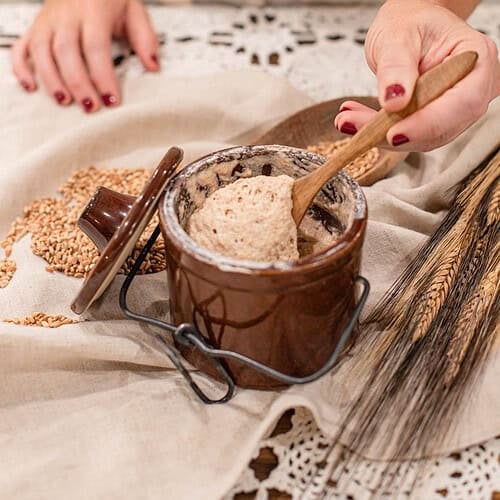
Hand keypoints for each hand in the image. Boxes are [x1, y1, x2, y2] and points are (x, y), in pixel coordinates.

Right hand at [12, 0, 158, 112]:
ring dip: (51, 79)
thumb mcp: (133, 10)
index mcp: (93, 10)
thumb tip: (153, 66)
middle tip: (90, 106)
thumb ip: (144, 38)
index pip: (95, 46)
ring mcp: (47, 21)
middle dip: (78, 82)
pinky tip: (31, 87)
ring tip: (65, 102)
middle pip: (66, 51)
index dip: (102, 76)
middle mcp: (66, 15)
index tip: (111, 99)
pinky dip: (22, 68)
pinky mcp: (35, 28)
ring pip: (42, 51)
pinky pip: (21, 47)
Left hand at [334, 0, 499, 150]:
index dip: (427, 124)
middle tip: (354, 125)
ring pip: (422, 138)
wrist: (408, 27)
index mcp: (477, 59)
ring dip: (381, 134)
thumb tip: (395, 100)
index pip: (462, 102)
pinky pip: (409, 134)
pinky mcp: (435, 120)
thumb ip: (396, 67)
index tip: (394, 133)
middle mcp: (473, 88)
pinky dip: (380, 132)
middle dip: (396, 132)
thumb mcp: (398, 35)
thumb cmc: (411, 21)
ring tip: (349, 119)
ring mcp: (456, 108)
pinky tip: (358, 120)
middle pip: (442, 127)